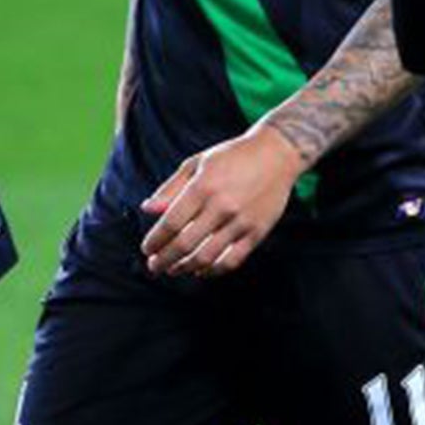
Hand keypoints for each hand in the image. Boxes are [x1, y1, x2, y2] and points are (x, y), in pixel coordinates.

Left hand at [139, 125, 307, 277]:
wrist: (277, 154)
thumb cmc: (232, 156)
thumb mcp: (197, 163)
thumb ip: (171, 188)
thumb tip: (147, 210)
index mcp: (203, 186)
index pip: (170, 223)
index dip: (154, 241)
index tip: (147, 249)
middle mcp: (222, 206)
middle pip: (185, 244)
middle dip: (164, 260)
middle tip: (154, 266)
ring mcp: (241, 221)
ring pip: (206, 257)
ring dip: (185, 268)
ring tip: (174, 270)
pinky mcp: (258, 232)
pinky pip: (232, 260)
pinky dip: (213, 270)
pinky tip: (201, 270)